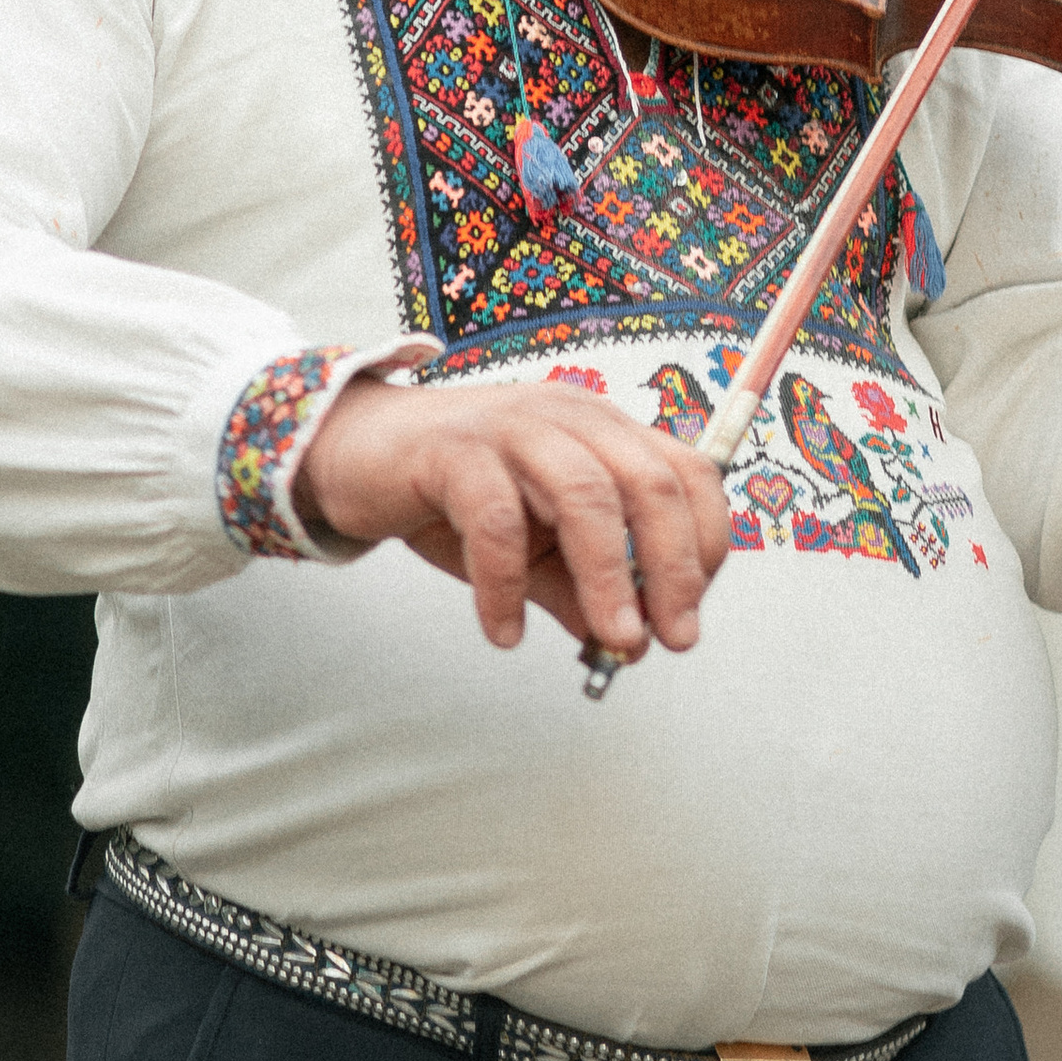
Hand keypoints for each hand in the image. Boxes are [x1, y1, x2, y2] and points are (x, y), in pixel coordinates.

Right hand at [300, 372, 731, 661]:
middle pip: (649, 483)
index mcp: (604, 430)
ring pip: (585, 497)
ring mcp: (513, 426)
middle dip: (672, 568)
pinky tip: (505, 631)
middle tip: (670, 639)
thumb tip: (635, 643)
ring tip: (610, 641)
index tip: (688, 614)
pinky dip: (507, 586)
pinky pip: (496, 523)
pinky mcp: (454, 450)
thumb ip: (582, 588)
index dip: (704, 545)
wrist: (356, 454)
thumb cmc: (456, 497)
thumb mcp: (535, 549)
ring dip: (607, 578)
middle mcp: (570, 417)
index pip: (689, 474)